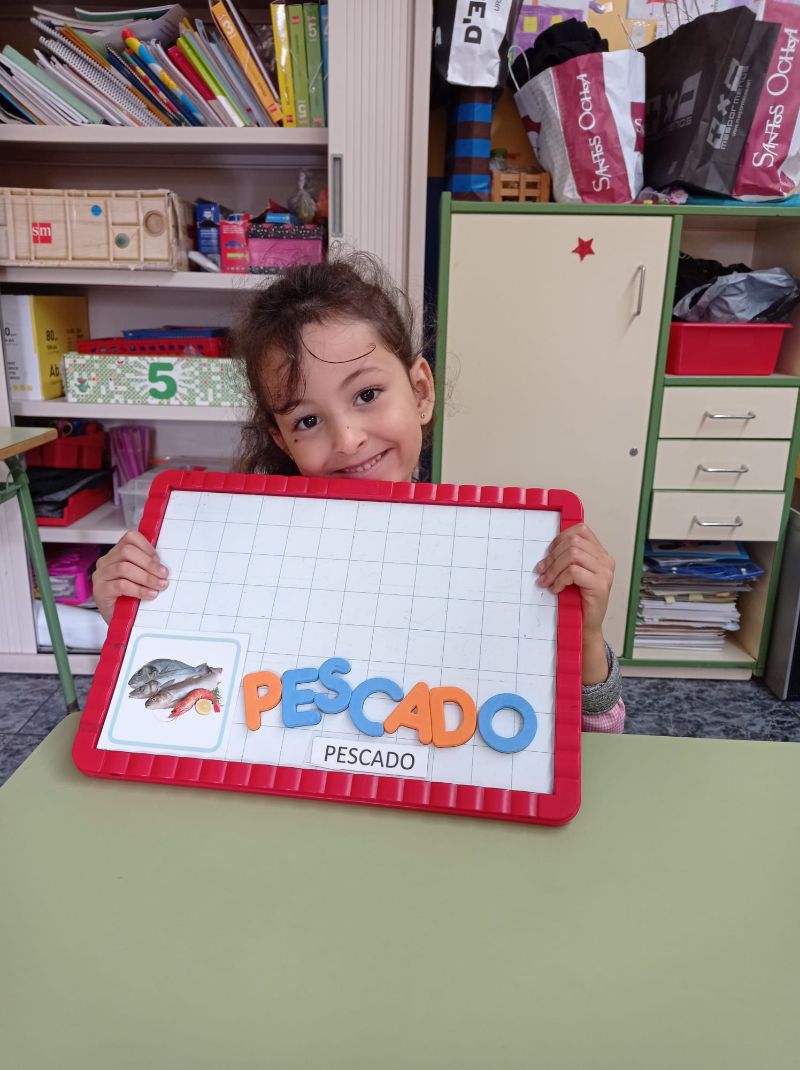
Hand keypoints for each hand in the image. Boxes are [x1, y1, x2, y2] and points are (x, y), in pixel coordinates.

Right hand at [92, 531, 167, 623]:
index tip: (159, 561)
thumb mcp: (140, 578)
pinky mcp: (100, 591)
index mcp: (116, 554)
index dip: (147, 547)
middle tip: (163, 575)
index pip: (130, 538)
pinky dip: (138, 589)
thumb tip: (163, 564)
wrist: (119, 621)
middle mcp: (106, 562)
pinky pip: (121, 585)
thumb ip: (146, 567)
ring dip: (146, 577)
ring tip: (159, 586)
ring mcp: (101, 576)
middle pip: (127, 552)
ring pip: (124, 568)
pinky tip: (149, 594)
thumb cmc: (130, 598)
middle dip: (149, 563)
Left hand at [535, 524, 614, 684]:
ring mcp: (605, 572)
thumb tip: (546, 550)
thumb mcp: (571, 575)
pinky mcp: (600, 585)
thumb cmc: (577, 601)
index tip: (548, 554)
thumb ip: (566, 558)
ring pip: (573, 554)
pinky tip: (556, 589)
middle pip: (574, 542)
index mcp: (600, 554)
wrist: (585, 627)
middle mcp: (605, 561)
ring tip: (547, 581)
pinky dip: (560, 579)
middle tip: (542, 571)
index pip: (581, 530)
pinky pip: (574, 571)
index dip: (560, 539)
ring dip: (554, 568)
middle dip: (553, 556)